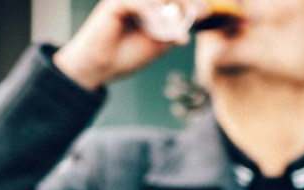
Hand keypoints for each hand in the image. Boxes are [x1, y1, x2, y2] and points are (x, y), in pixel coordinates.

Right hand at [53, 0, 195, 89]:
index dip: (190, 0)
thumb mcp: (158, 42)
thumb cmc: (125, 56)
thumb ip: (172, 27)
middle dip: (186, 0)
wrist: (98, 69)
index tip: (205, 12)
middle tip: (201, 13)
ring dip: (173, 12)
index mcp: (148, 3)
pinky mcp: (116, 2)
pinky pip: (143, 4)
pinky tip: (163, 32)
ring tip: (181, 32)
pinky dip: (156, 18)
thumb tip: (193, 16)